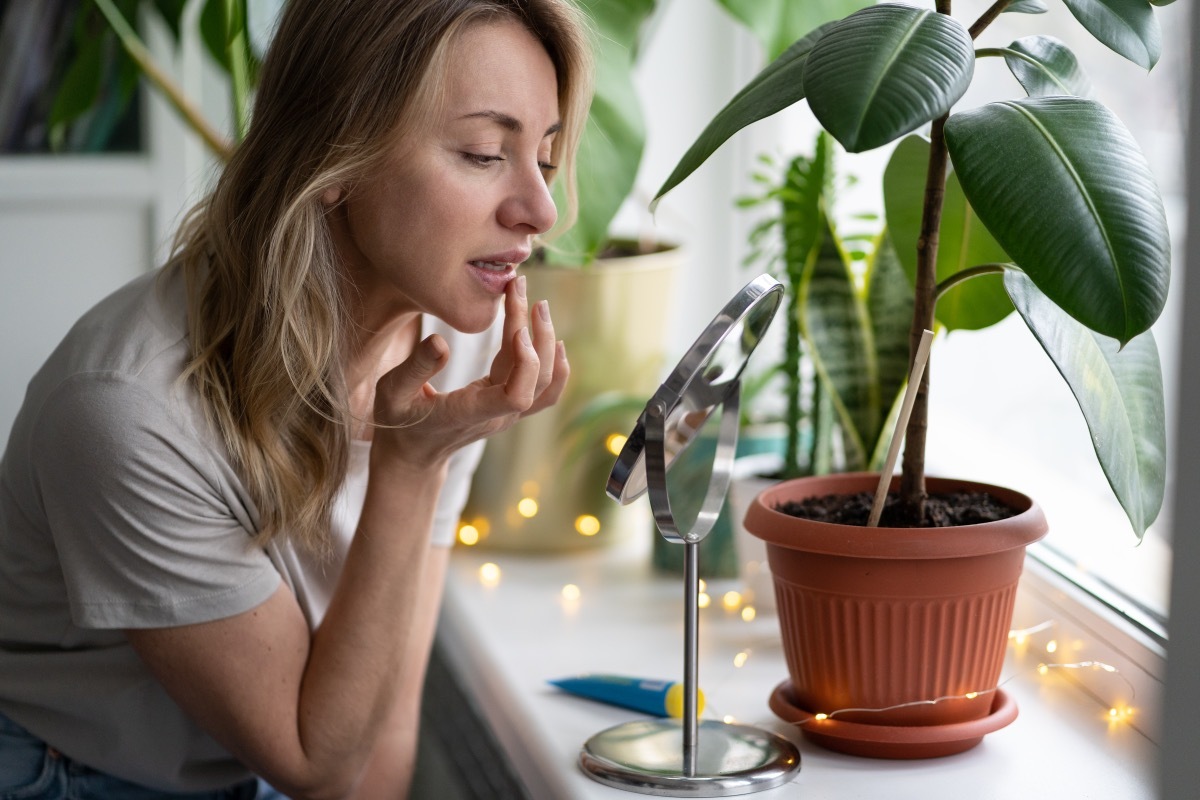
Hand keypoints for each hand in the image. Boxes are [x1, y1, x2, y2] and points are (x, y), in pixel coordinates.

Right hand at [370, 276, 568, 469]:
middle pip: (536, 378)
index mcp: (470, 412)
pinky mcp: (508, 408)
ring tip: (538, 305)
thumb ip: (414, 368)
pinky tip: (555, 341)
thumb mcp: (391, 392)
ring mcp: (506, 414)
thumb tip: (441, 340)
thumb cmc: (398, 421)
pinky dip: (555, 367)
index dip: (527, 363)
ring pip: (544, 382)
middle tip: (524, 289)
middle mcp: (497, 415)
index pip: (517, 396)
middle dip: (536, 333)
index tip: (518, 328)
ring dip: (546, 342)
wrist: (412, 455)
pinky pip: (544, 392)